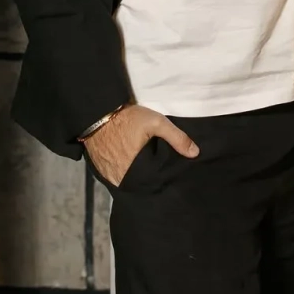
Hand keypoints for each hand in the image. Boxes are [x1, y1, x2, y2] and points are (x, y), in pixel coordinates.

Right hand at [84, 103, 198, 185]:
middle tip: (154, 165)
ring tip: (142, 164)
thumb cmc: (129, 118)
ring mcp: (108, 175)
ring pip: (126, 180)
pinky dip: (122, 170)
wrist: (98, 111)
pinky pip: (115, 175)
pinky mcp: (100, 170)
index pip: (152, 182)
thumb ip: (177, 138)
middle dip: (147, 176)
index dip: (159, 175)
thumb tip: (195, 153)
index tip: (164, 169)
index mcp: (134, 172)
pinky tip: (128, 161)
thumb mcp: (157, 123)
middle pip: (138, 182)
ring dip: (133, 174)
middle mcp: (119, 178)